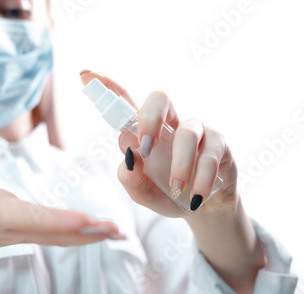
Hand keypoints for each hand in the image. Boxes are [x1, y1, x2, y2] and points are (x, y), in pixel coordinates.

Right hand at [0, 167, 124, 258]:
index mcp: (1, 218)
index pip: (35, 220)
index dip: (62, 221)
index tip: (88, 221)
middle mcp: (21, 228)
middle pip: (59, 232)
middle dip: (88, 232)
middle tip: (118, 230)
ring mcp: (31, 234)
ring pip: (66, 236)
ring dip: (93, 235)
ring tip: (120, 232)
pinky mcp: (37, 232)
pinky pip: (65, 234)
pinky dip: (87, 233)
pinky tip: (107, 231)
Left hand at [80, 71, 238, 219]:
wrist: (203, 210)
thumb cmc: (169, 194)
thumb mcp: (145, 194)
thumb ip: (132, 181)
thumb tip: (129, 158)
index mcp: (145, 132)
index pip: (126, 104)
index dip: (107, 87)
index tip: (85, 74)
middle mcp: (169, 124)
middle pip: (160, 98)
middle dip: (150, 118)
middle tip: (144, 148)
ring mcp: (196, 131)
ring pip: (187, 132)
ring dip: (179, 164)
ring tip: (176, 188)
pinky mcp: (218, 144)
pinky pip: (209, 156)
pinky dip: (201, 179)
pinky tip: (196, 197)